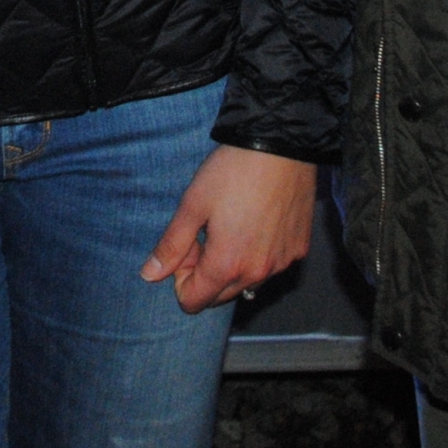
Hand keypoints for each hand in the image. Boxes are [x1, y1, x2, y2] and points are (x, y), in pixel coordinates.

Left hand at [141, 146, 316, 312]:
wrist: (280, 145)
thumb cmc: (232, 171)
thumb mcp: (192, 204)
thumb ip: (171, 245)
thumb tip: (149, 275)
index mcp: (227, 264)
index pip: (193, 302)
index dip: (180, 277)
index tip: (187, 244)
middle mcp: (258, 273)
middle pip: (219, 296)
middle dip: (205, 272)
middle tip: (206, 232)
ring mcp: (282, 263)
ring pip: (246, 283)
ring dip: (232, 265)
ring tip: (231, 225)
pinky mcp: (298, 249)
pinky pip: (271, 266)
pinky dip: (258, 254)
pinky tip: (256, 221)